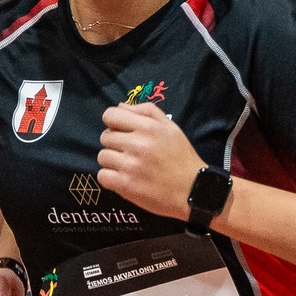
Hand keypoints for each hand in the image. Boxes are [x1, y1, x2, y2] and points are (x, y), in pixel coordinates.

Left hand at [97, 102, 203, 219]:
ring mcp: (130, 166)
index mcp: (147, 127)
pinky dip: (110, 178)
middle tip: (129, 152)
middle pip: (105, 137)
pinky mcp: (125, 185)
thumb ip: (146, 111)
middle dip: (114, 143)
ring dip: (112, 161)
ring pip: (102, 157)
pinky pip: (102, 176)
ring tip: (127, 166)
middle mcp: (137, 144)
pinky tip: (123, 178)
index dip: (113, 123)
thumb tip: (120, 106)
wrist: (193, 190)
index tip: (122, 131)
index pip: (110, 115)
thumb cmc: (181, 156)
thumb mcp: (170, 127)